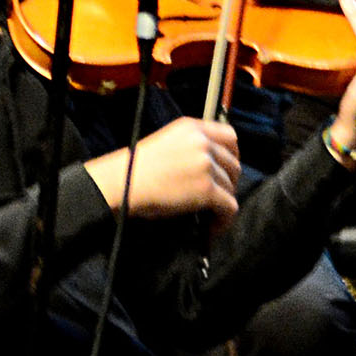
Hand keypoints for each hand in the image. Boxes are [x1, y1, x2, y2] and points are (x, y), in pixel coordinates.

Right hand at [83, 116, 238, 220]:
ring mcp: (206, 165)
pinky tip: (212, 227)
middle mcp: (203, 142)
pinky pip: (229, 207)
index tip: (226, 170)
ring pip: (231, 187)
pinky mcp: (207, 189)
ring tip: (211, 215)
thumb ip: (190, 146)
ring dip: (224, 202)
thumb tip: (210, 166)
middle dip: (229, 181)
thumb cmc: (135, 168)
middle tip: (218, 196)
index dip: (232, 155)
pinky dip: (223, 220)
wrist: (122, 183)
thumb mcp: (167, 142)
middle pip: (234, 163)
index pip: (229, 136)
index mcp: (192, 127)